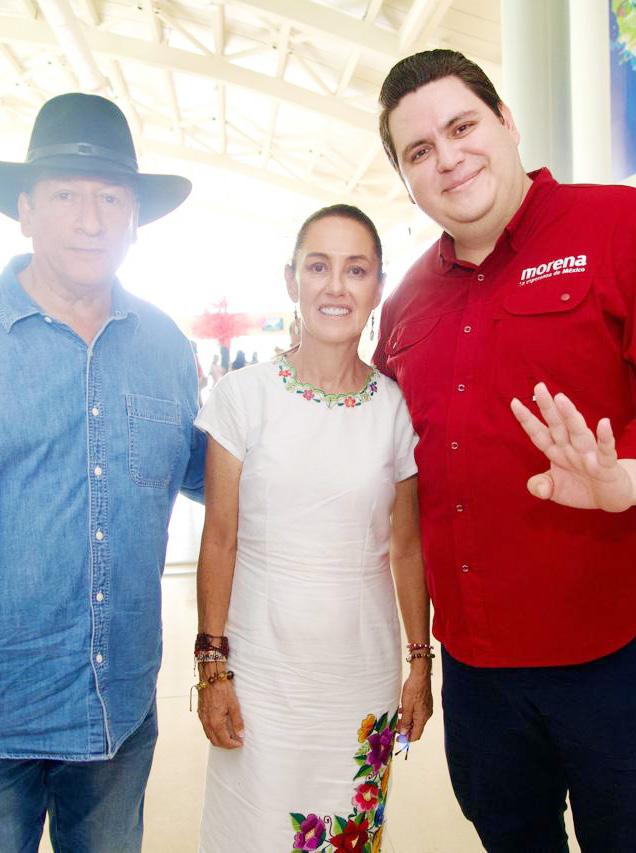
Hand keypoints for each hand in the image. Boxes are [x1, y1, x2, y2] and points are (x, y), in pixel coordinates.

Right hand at [197, 678, 243, 748]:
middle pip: (215, 742)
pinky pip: (206, 729)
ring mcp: (202, 718)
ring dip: (219, 739)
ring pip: (209, 736)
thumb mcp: (234, 705)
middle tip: (236, 742)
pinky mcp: (200, 713)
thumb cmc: (222, 689)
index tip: (240, 743)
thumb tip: (240, 734)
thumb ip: (237, 721)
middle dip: (226, 745)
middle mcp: (207, 723)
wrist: (211, 677)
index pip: (224, 741)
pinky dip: (213, 733)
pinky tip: (220, 728)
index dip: (233, 745)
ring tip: (230, 736)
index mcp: (215, 722)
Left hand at [398, 664, 432, 741]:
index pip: (416, 735)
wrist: (420, 675)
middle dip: (406, 729)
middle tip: (395, 727)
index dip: (406, 739)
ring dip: (407, 721)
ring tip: (397, 719)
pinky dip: (410, 714)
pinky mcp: (425, 703)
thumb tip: (405, 733)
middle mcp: (426, 715)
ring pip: (416, 720)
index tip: (397, 739)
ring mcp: (426, 709)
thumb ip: (406, 721)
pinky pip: (417, 713)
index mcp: (422, 718)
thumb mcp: (407, 706)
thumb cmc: (413, 690)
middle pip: (416, 728)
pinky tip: (402, 710)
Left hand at [510, 383, 633, 511]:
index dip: (526, 419)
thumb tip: (536, 488)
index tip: (514, 402)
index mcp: (557, 452)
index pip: (539, 433)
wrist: (610, 499)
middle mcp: (572, 449)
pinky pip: (606, 450)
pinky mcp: (607, 466)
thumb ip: (542, 486)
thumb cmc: (582, 489)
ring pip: (578, 432)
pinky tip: (603, 423)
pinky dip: (605, 438)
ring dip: (570, 416)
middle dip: (547, 407)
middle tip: (538, 386)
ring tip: (561, 398)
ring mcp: (589, 456)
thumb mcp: (556, 491)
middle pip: (557, 425)